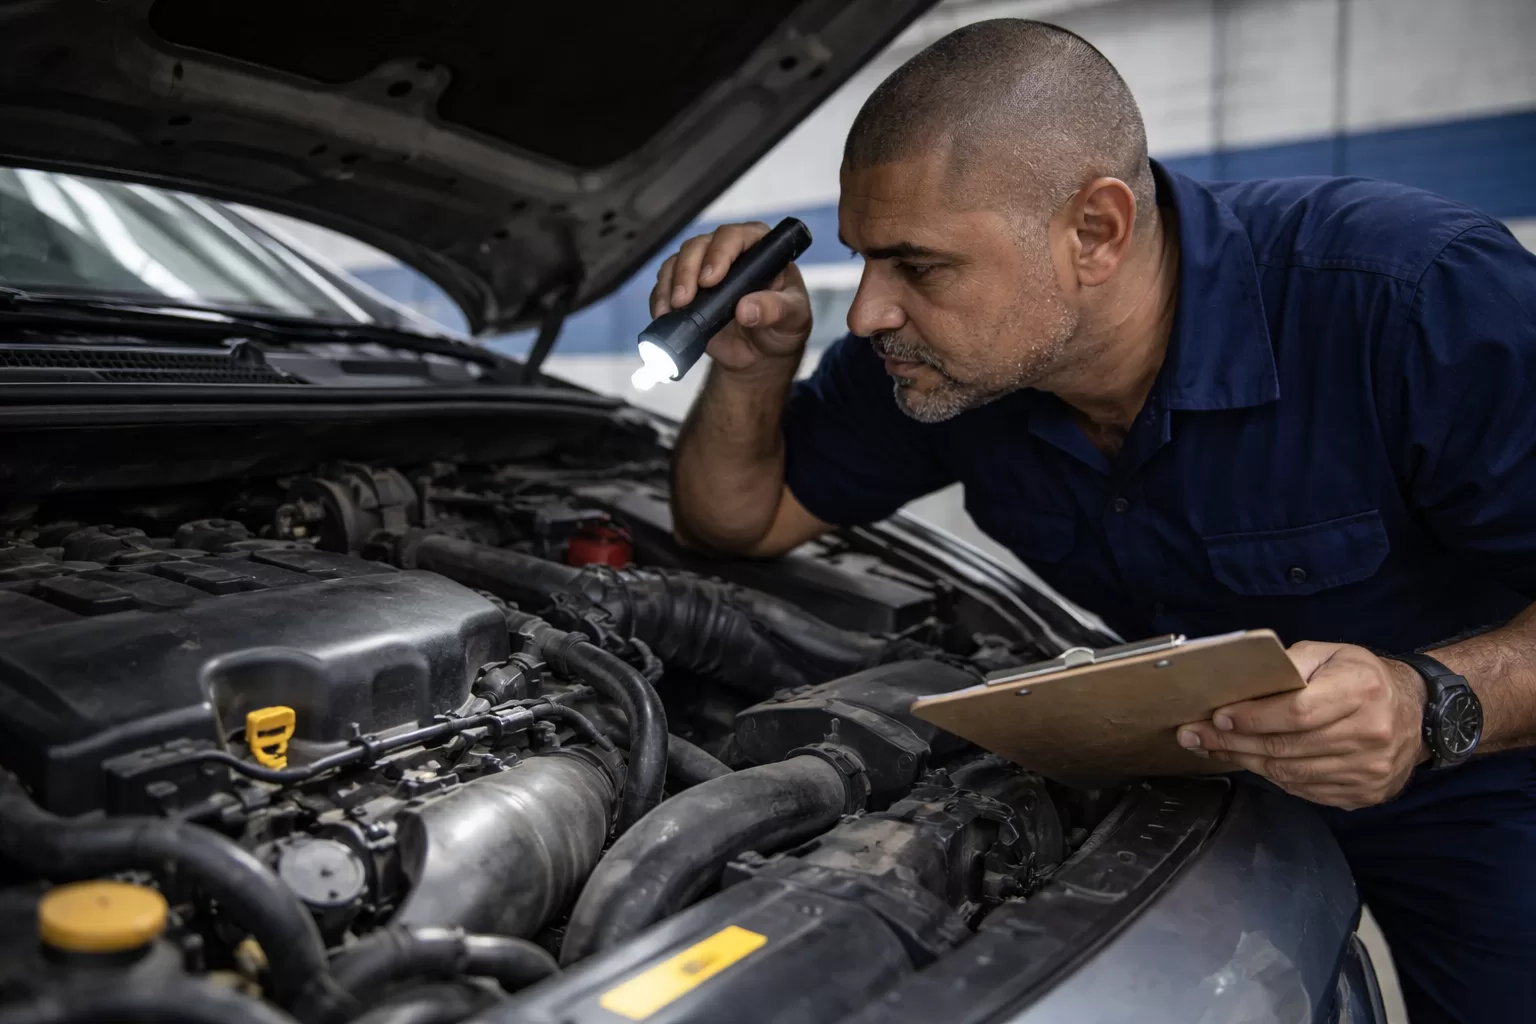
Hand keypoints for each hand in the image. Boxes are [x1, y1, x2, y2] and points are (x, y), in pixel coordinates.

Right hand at [650, 222, 811, 375]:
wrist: (760, 356)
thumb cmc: (782, 327)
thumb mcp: (793, 319)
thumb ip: (775, 311)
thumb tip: (747, 309)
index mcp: (762, 250)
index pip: (737, 237)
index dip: (720, 253)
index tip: (711, 279)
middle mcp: (730, 253)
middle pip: (700, 246)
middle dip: (687, 271)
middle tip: (685, 300)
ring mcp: (705, 269)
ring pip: (679, 261)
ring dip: (671, 284)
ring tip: (674, 309)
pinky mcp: (687, 289)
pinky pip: (666, 284)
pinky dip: (660, 298)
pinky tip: (663, 314)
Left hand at [1176, 642, 1428, 808]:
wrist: (1416, 712)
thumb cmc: (1362, 677)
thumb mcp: (1330, 653)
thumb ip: (1290, 663)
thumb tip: (1244, 681)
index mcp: (1361, 691)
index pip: (1297, 711)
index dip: (1253, 717)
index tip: (1218, 716)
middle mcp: (1370, 733)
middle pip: (1287, 746)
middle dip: (1233, 742)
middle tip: (1194, 736)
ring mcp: (1370, 769)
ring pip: (1291, 773)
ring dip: (1245, 761)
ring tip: (1213, 748)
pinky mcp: (1365, 793)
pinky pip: (1305, 790)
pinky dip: (1273, 776)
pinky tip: (1252, 762)